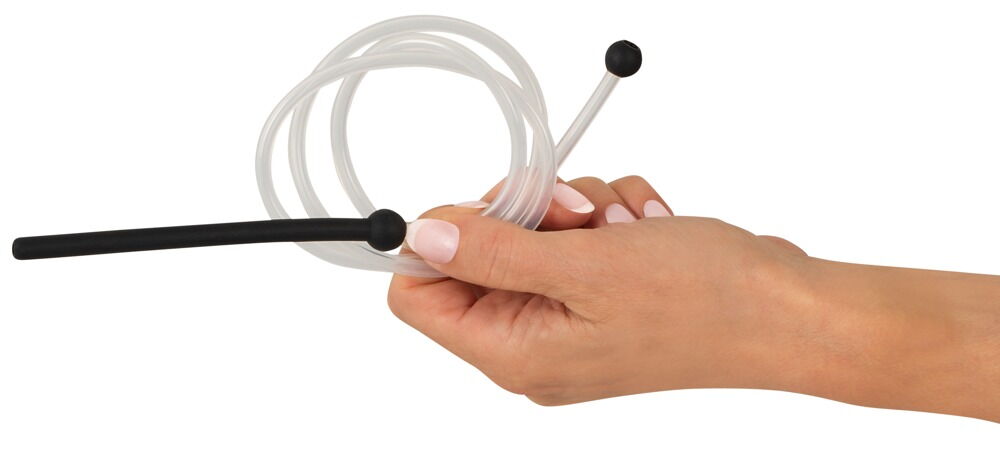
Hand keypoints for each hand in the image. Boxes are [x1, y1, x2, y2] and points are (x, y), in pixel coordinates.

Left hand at [387, 176, 813, 404]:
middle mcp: (534, 342)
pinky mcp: (602, 294)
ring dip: (577, 207)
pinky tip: (648, 225)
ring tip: (626, 222)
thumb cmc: (703, 302)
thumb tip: (422, 237)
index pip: (419, 296)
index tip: (489, 206)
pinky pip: (574, 235)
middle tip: (574, 208)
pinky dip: (608, 215)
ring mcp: (569, 318)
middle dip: (526, 212)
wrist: (788, 311)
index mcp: (514, 352)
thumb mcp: (584, 267)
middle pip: (477, 254)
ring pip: (530, 232)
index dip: (439, 241)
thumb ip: (494, 252)